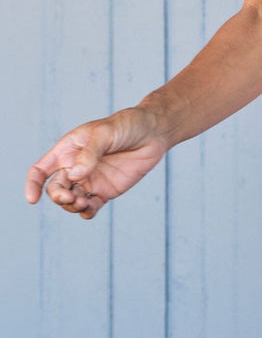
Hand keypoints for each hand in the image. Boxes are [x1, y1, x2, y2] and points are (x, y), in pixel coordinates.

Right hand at [25, 107, 166, 219]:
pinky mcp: (106, 191)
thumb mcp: (105, 133)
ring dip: (72, 206)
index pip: (41, 170)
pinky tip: (90, 210)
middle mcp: (76, 167)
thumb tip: (75, 176)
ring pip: (71, 202)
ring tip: (84, 203)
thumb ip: (90, 154)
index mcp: (69, 150)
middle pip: (55, 189)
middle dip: (58, 197)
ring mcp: (90, 180)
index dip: (32, 184)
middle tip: (71, 197)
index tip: (33, 199)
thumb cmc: (127, 124)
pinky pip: (90, 208)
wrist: (154, 132)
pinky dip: (87, 213)